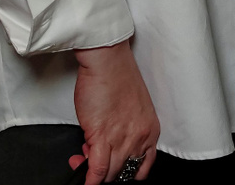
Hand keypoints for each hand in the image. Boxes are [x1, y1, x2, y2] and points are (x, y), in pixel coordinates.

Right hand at [68, 40, 158, 182]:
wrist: (107, 61)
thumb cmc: (117, 78)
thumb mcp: (131, 110)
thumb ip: (123, 133)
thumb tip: (105, 149)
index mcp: (150, 130)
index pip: (143, 167)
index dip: (126, 173)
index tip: (116, 172)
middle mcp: (140, 137)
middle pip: (125, 172)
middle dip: (107, 172)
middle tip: (94, 161)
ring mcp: (123, 139)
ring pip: (110, 173)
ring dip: (96, 173)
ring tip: (84, 160)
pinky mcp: (102, 137)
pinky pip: (97, 169)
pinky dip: (90, 178)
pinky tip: (86, 179)